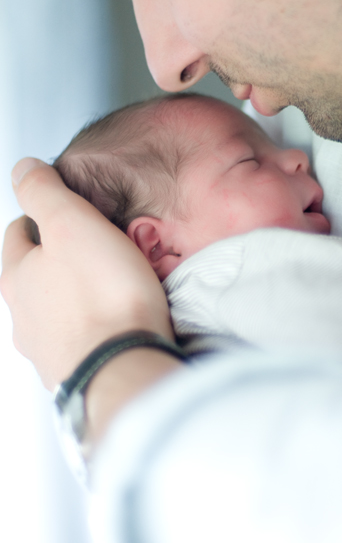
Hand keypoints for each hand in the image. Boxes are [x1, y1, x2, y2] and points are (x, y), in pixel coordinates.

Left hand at [1, 159, 173, 389]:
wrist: (123, 367)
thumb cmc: (102, 296)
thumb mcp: (71, 224)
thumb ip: (43, 192)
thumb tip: (22, 169)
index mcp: (17, 276)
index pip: (18, 234)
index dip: (37, 217)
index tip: (57, 212)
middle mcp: (24, 316)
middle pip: (32, 277)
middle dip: (54, 261)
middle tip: (83, 250)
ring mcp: (46, 349)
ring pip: (53, 312)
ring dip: (71, 299)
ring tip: (100, 290)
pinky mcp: (73, 373)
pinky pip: (78, 341)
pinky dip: (89, 329)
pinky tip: (108, 326)